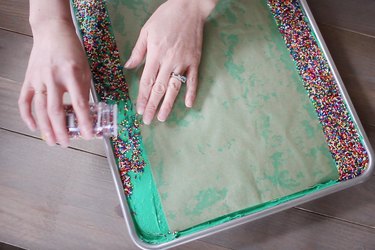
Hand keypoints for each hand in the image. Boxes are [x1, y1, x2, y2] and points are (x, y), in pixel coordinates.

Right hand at [18, 19, 92, 146]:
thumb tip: (85, 113)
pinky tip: (34, 127)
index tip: (88, 135)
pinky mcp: (28, 79)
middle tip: (66, 144)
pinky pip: (25, 101)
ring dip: (45, 128)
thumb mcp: (85, 69)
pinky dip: (27, 116)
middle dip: (61, 130)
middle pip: (55, 111)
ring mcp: (38, 79)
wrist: (51, 32)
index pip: (79, 104)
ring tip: (52, 142)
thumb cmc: (72, 51)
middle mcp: (53, 78)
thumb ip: (84, 90)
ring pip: (39, 109)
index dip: (84, 122)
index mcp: (72, 74)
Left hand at [124, 0, 217, 124]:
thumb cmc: (166, 17)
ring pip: (175, 88)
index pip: (147, 81)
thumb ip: (138, 51)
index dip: (143, 97)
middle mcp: (169, 61)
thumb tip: (129, 66)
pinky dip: (192, 93)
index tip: (140, 109)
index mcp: (156, 54)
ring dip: (169, 104)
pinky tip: (189, 104)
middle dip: (153, 106)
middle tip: (148, 120)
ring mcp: (184, 62)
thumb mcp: (146, 30)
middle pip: (159, 88)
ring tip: (164, 118)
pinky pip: (194, 80)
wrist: (189, 7)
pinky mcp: (195, 61)